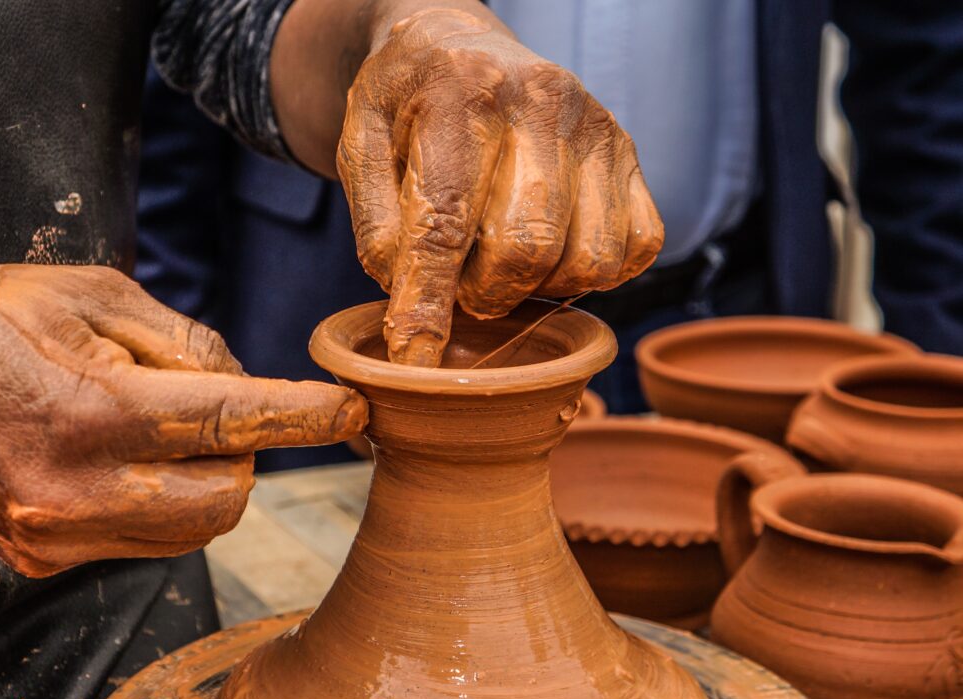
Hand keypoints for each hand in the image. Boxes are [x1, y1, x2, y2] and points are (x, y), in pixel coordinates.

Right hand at [0, 264, 366, 576]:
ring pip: (194, 528)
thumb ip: (183, 341)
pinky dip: (163, 502)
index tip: (350, 411)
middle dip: (243, 453)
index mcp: (92, 413)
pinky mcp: (46, 557)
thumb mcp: (85, 295)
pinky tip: (124, 461)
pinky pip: (147, 540)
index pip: (231, 419)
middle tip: (206, 408)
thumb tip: (247, 386)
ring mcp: (60, 535)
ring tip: (152, 430)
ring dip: (205, 479)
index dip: (302, 415)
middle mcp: (78, 490)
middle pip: (229, 495)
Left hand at [337, 8, 663, 364]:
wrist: (459, 42)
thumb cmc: (405, 104)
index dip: (429, 303)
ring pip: (588, 261)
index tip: (415, 361)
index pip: (445, 222)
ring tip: (503, 260)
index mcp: (460, 92)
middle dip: (486, 294)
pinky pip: (636, 248)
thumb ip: (376, 226)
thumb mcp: (359, 146)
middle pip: (527, 250)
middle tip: (461, 283)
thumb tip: (410, 304)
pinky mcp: (628, 154)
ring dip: (539, 289)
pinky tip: (552, 253)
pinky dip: (594, 274)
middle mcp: (542, 102)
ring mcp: (596, 128)